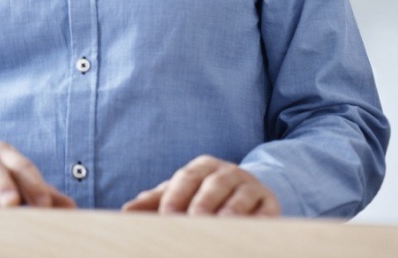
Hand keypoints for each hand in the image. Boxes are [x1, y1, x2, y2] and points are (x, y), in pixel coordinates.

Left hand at [122, 155, 280, 215]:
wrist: (249, 193)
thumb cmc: (205, 196)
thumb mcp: (182, 194)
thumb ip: (156, 201)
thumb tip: (126, 211)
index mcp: (202, 167)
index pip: (186, 178)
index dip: (176, 196)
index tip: (167, 217)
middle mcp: (227, 172)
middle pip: (213, 185)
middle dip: (202, 204)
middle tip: (193, 222)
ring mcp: (250, 186)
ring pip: (240, 197)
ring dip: (230, 212)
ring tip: (220, 226)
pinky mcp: (270, 204)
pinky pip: (267, 211)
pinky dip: (259, 221)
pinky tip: (250, 230)